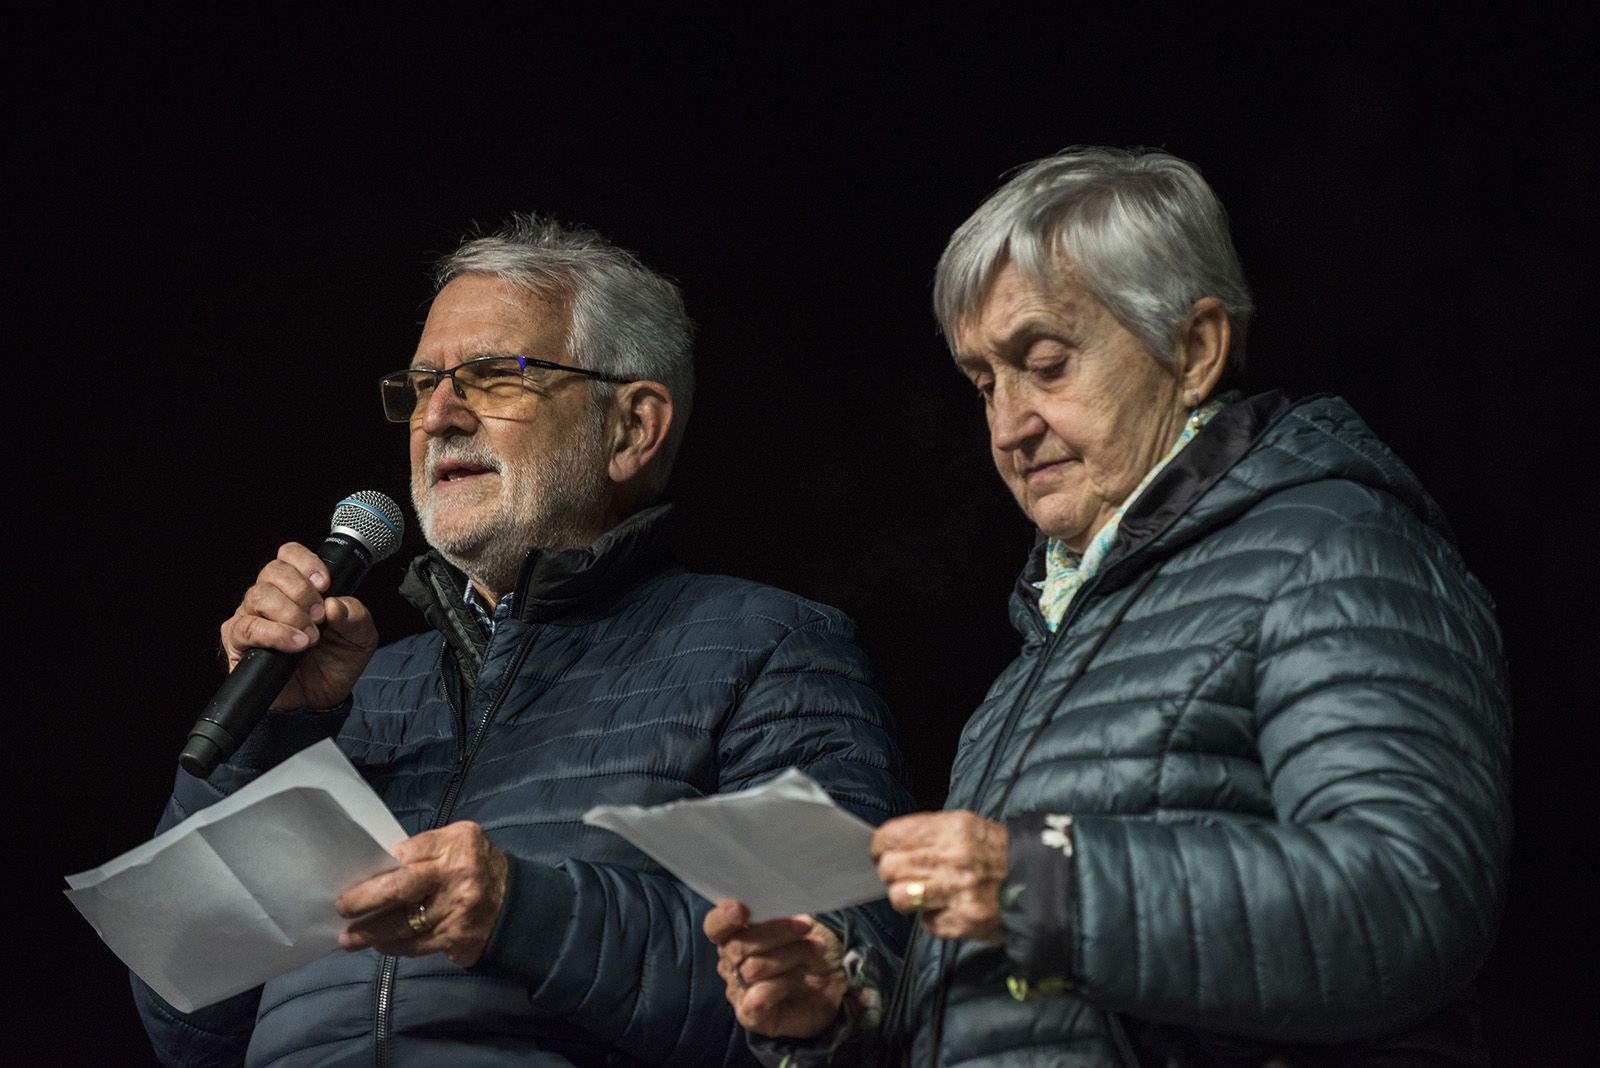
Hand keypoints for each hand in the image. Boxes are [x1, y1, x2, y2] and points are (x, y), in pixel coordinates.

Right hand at [219, 541, 377, 708]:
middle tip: (321, 617)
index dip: (306, 563)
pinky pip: (247, 627)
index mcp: (298, 588)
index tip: (325, 584)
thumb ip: (356, 615)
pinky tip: (297, 644)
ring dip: (291, 613)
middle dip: (302, 592)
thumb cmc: (335, 663)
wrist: (321, 701)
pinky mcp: (238, 642)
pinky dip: (275, 633)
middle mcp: (271, 598)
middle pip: (273, 571)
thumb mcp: (361, 637)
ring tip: (311, 637)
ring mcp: (251, 617)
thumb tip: (335, 603)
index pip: (289, 554)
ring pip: (258, 595)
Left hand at [336, 821, 508, 967]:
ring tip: (351, 938)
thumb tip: (374, 870)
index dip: (376, 868)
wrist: (517, 903)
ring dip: (372, 933)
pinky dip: (394, 946)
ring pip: (403, 924)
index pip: (406, 853)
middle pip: (400, 888)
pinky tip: (381, 945)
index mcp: (457, 842)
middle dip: (364, 900)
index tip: (352, 878)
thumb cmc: (476, 868)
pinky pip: (416, 945)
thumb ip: (423, 853)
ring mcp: (458, 909)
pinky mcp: (457, 938)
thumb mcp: (458, 846)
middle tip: (342, 909)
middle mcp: (459, 874)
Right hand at [703, 901, 846, 1038]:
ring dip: (791, 955)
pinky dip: (783, 983)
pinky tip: (800, 977)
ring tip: (815, 949)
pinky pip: (758, 999)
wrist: (834, 985)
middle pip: (737, 946)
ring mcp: (739, 991)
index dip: (723, 917)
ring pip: (753, 969)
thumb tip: (776, 904)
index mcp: (734, 936)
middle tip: (806, 926)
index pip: (714, 926)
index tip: (742, 909)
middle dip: (776, 932)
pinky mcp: (751, 1016)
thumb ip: (780, 915)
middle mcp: (730, 964)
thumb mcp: (799, 924)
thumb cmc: (811, 949)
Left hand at [871, 810, 1007, 941]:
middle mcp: (954, 857)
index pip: (891, 836)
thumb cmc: (999, 853)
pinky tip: (948, 909)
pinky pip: (925, 923)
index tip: (882, 853)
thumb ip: (929, 833)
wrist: (1042, 882)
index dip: (880, 847)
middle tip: (906, 876)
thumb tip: (888, 844)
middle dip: (892, 874)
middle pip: (889, 868)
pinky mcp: (963, 920)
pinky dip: (932, 919)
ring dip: (906, 898)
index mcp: (953, 828)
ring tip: (923, 895)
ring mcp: (958, 891)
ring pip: (899, 897)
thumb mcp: (968, 827)